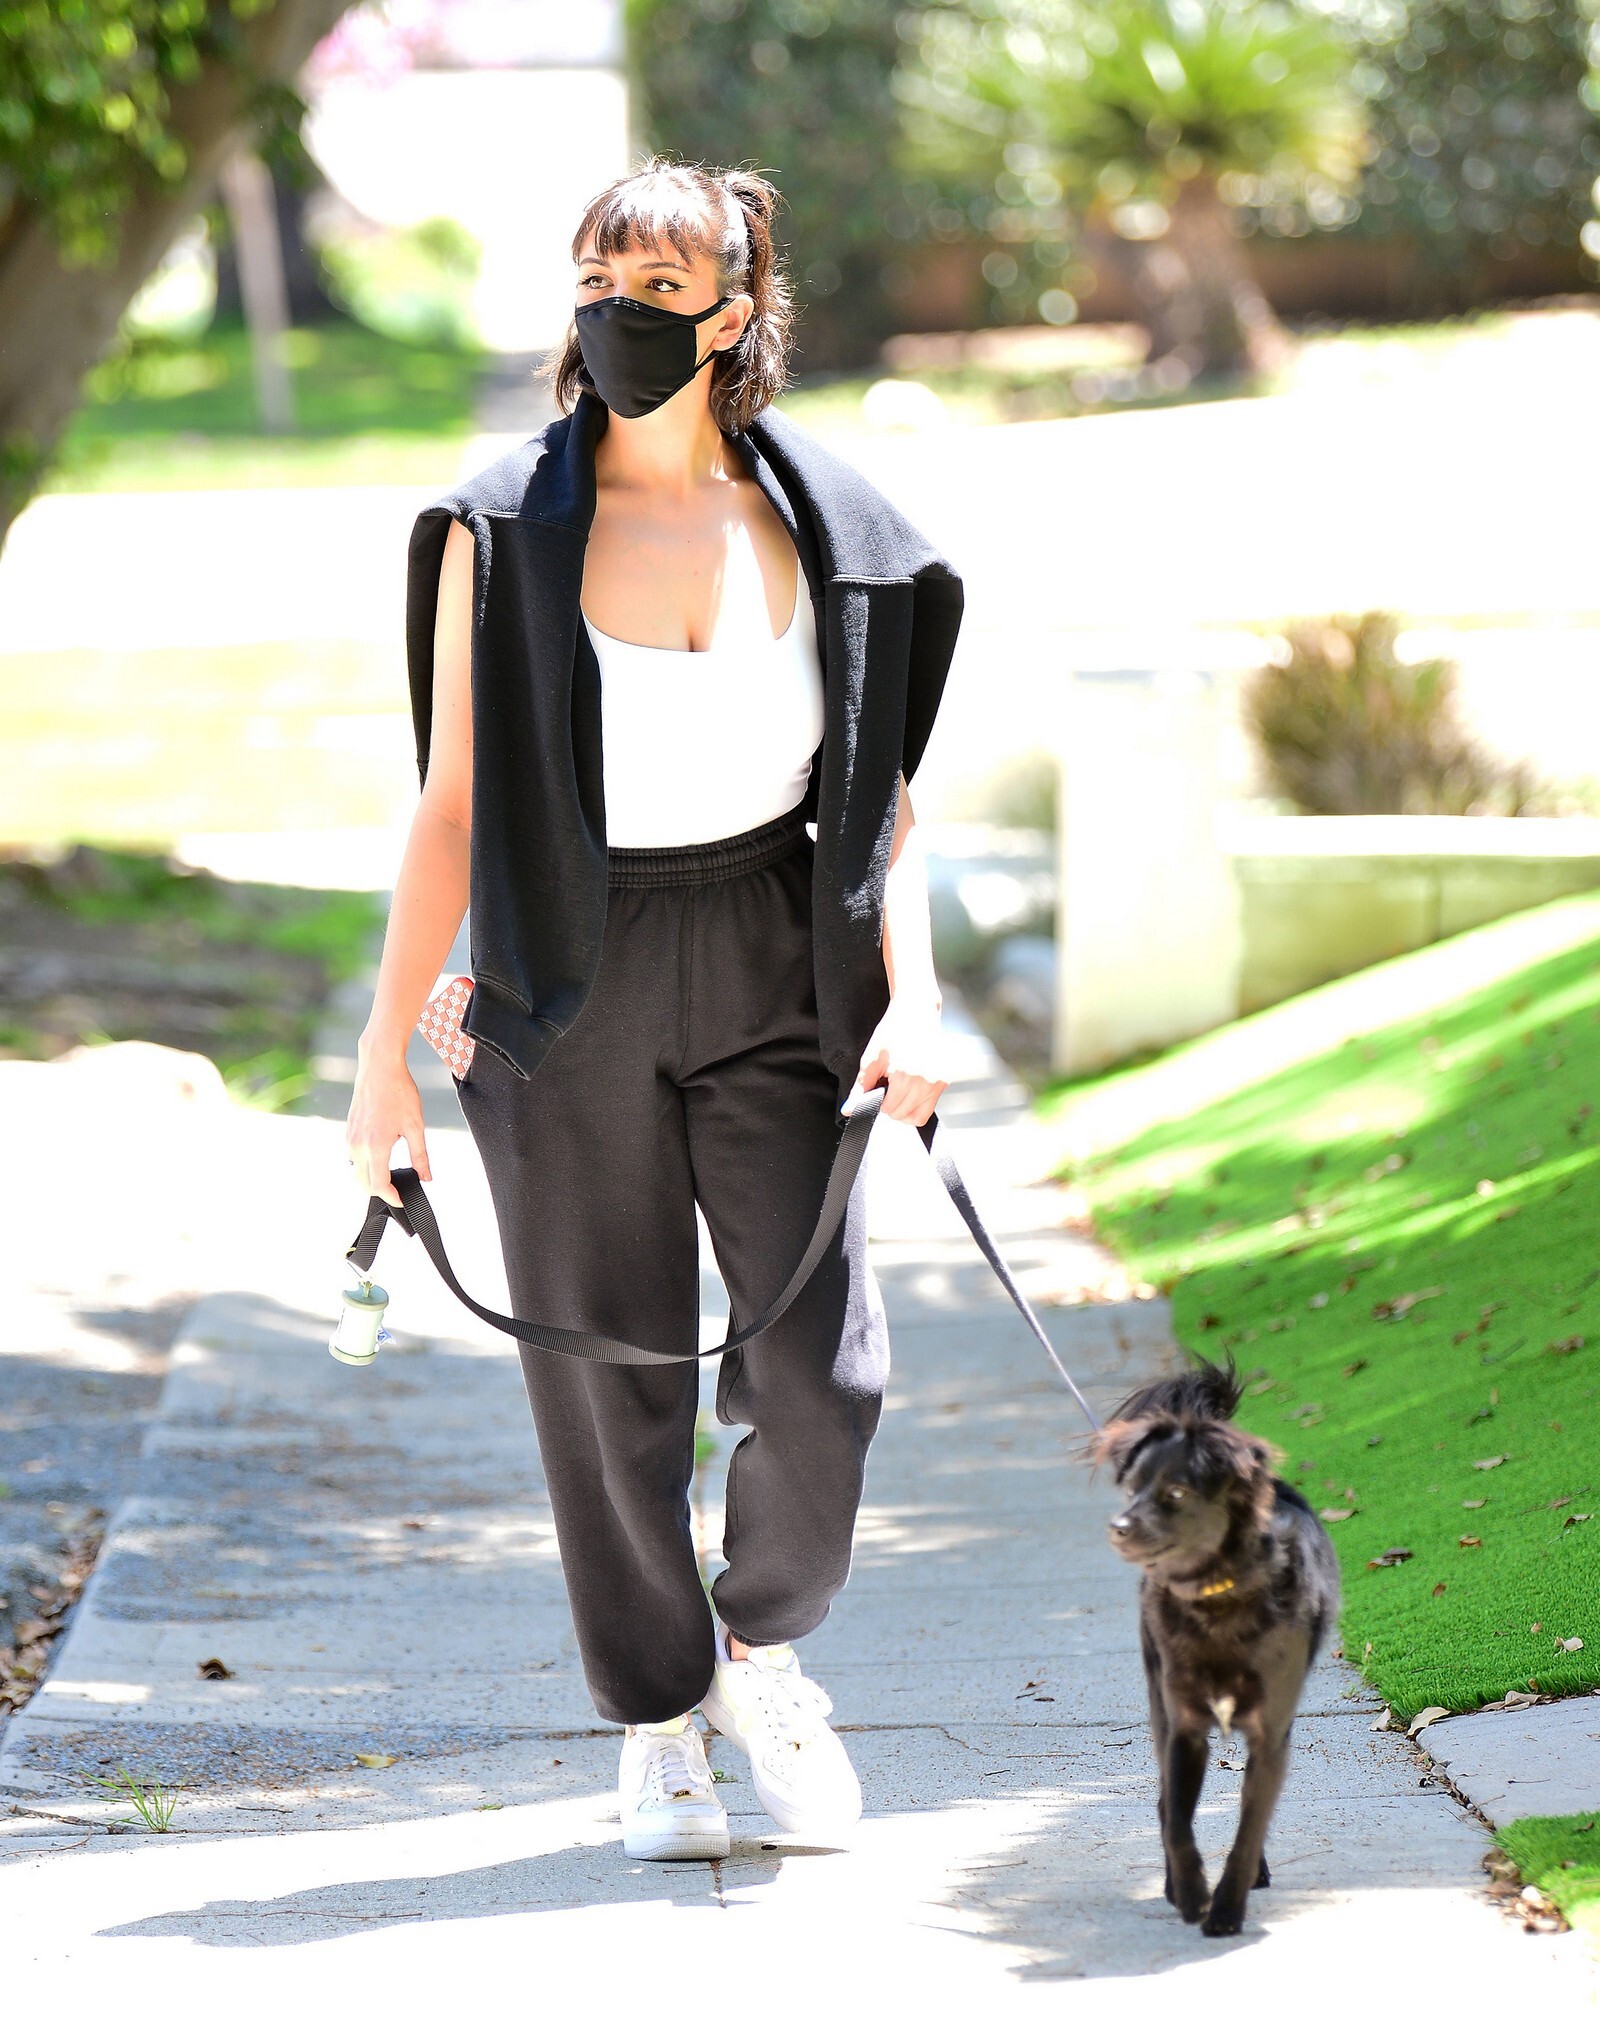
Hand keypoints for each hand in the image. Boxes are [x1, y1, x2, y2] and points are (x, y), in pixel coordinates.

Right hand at [346, 1049, 430, 1208]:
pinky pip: (353, 1158)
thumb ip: (420, 1156)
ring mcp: (350, 1139)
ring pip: (356, 1172)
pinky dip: (365, 1165)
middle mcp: (358, 1146)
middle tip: (399, 1190)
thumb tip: (426, 1177)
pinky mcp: (348, 1132)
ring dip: (371, 1179)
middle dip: (381, 1191)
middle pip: (364, 1184)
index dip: (392, 1197)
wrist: (379, 1067)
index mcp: (376, 1146)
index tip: (403, 1200)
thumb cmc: (399, 1092)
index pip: (379, 1185)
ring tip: (391, 1175)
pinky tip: (381, 1157)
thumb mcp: (416, 1126)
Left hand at [842, 996, 952, 1128]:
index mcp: (906, 1077)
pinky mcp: (945, 1080)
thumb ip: (861, 1088)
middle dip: (890, 1107)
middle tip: (886, 1088)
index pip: (888, 1109)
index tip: (877, 1091)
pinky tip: (910, 1088)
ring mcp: (938, 1083)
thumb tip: (849, 1110)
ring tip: (898, 1091)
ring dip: (904, 1110)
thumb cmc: (893, 1030)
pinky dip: (918, 1104)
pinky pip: (930, 1107)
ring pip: (918, 1116)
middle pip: (902, 1115)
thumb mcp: (872, 1058)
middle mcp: (926, 1083)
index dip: (878, 1103)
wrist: (917, 1011)